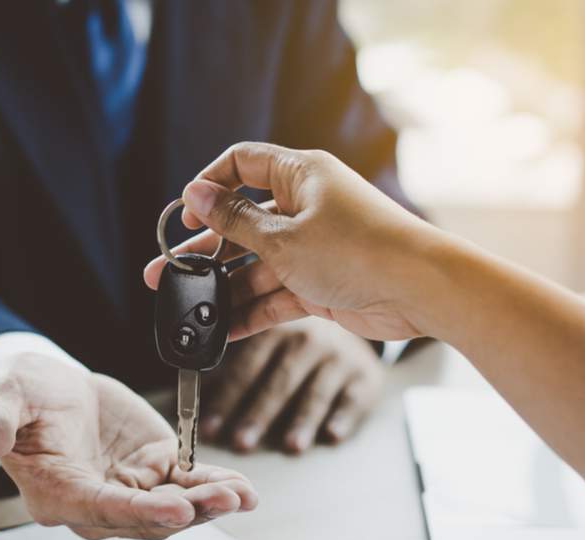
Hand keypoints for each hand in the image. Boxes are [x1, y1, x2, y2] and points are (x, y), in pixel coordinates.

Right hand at [0, 353, 256, 539]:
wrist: (47, 389)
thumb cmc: (19, 397)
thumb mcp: (1, 396)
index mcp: (56, 493)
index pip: (100, 510)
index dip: (139, 512)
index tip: (175, 509)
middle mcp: (96, 504)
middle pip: (145, 518)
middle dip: (188, 512)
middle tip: (224, 500)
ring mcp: (129, 490)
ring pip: (173, 508)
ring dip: (209, 505)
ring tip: (242, 495)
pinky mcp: (154, 471)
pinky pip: (188, 485)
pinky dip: (215, 487)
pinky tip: (244, 490)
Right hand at [143, 142, 442, 341]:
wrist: (420, 291)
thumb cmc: (359, 250)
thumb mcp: (284, 237)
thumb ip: (235, 221)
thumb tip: (196, 194)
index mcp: (300, 176)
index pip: (243, 164)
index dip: (209, 186)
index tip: (185, 216)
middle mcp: (305, 208)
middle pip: (242, 223)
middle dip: (203, 250)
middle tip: (164, 272)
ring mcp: (312, 248)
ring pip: (255, 265)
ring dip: (223, 287)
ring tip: (187, 309)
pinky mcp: (320, 285)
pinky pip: (275, 295)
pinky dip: (251, 311)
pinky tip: (222, 330)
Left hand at [201, 317, 383, 452]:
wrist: (358, 321)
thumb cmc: (299, 338)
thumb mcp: (270, 332)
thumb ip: (236, 352)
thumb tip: (187, 375)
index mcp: (275, 328)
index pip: (246, 365)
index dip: (226, 398)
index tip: (208, 429)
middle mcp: (308, 339)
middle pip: (278, 381)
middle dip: (258, 413)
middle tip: (241, 443)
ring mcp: (339, 357)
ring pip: (316, 391)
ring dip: (302, 420)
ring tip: (290, 446)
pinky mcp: (366, 375)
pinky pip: (354, 398)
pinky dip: (344, 417)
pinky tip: (332, 436)